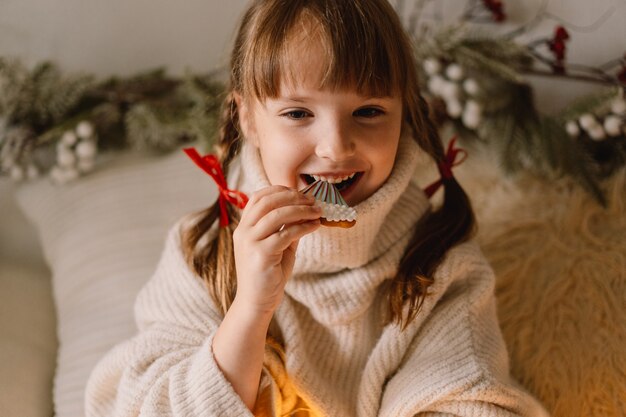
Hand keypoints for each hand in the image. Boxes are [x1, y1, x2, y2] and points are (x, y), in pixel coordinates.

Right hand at [233, 185, 320, 314]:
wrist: (257, 302)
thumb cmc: (268, 274)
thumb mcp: (277, 246)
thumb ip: (287, 228)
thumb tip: (306, 210)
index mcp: (244, 227)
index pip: (258, 197)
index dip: (280, 190)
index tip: (300, 192)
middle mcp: (243, 232)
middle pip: (268, 202)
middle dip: (293, 197)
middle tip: (313, 201)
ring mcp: (250, 242)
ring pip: (278, 215)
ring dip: (301, 210)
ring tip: (318, 211)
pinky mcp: (261, 254)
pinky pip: (286, 234)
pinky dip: (304, 226)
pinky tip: (315, 226)